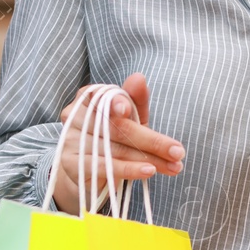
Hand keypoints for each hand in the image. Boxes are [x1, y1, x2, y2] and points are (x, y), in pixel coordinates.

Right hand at [52, 73, 184, 214]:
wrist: (90, 169)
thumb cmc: (114, 136)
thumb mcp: (130, 117)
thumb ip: (135, 99)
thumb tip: (138, 78)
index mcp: (88, 97)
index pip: (102, 96)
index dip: (115, 102)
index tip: (127, 110)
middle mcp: (74, 116)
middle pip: (116, 128)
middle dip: (152, 141)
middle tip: (178, 151)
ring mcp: (70, 140)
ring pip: (114, 149)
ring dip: (148, 159)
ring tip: (173, 166)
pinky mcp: (71, 164)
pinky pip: (103, 167)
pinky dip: (129, 169)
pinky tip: (148, 171)